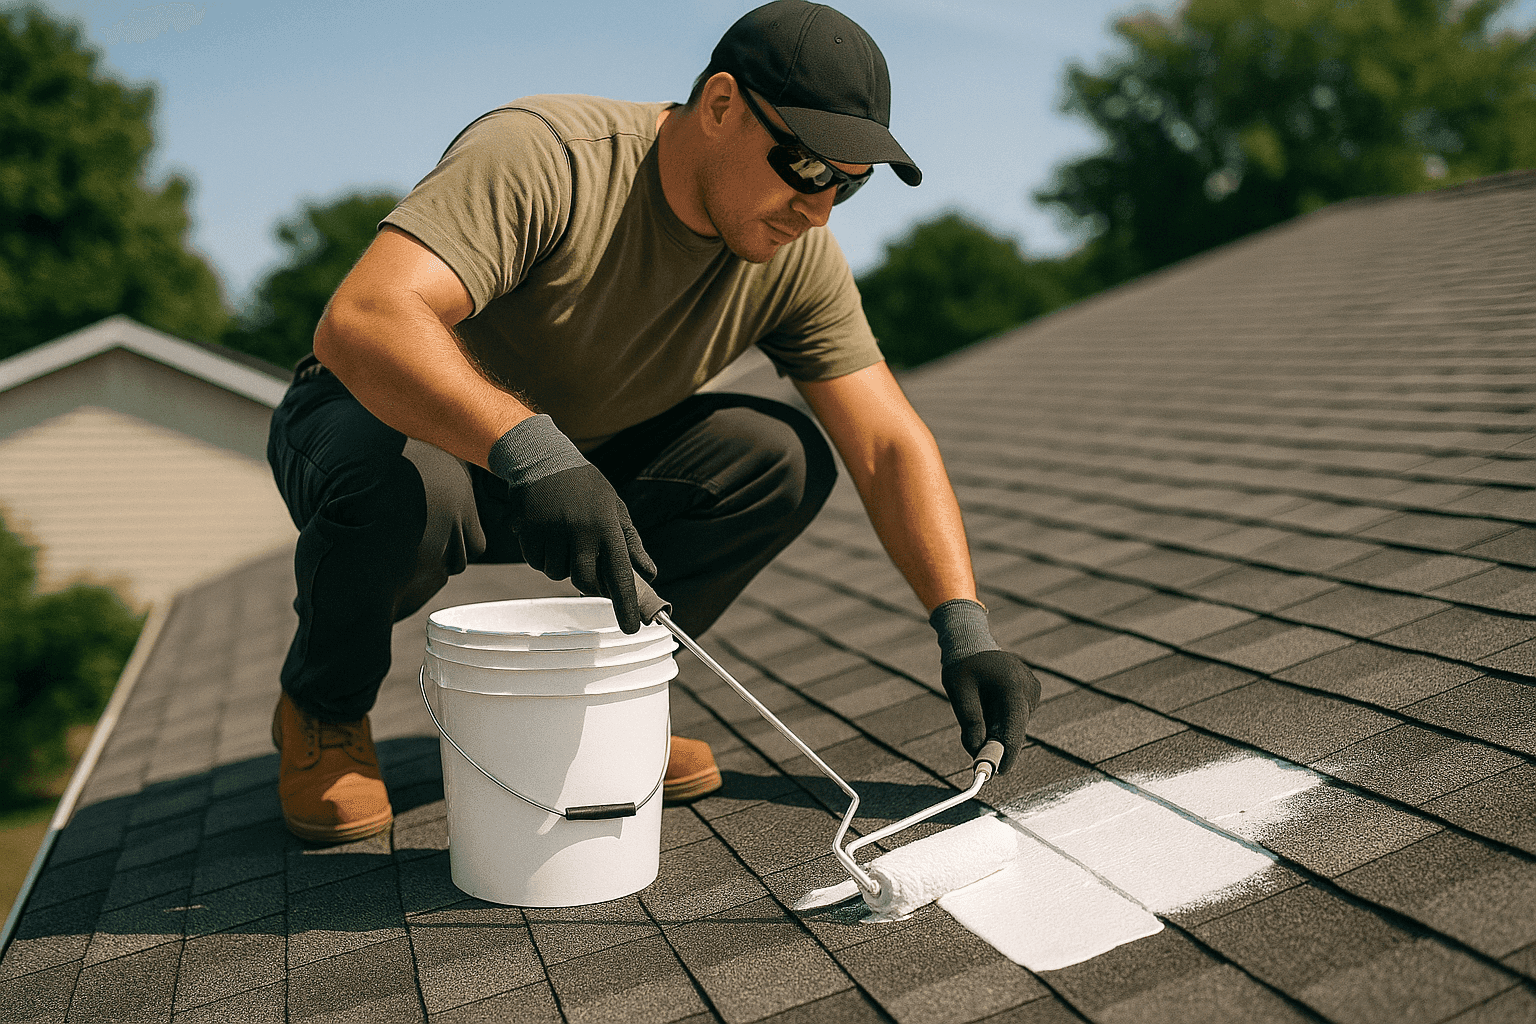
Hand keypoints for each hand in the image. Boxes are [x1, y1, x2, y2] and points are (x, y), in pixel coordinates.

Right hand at [505, 462, 655, 632]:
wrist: (542, 458)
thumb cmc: (586, 486)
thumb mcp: (615, 507)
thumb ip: (631, 542)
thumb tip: (650, 573)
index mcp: (607, 527)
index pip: (620, 575)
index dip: (626, 604)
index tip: (632, 627)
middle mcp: (581, 532)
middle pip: (584, 582)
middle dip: (586, 580)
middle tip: (585, 558)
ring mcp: (552, 532)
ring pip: (557, 573)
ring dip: (561, 563)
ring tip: (563, 534)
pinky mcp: (528, 531)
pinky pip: (536, 562)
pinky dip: (541, 555)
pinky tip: (545, 532)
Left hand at [940, 650, 1039, 773]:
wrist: (972, 641)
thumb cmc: (963, 666)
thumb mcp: (959, 693)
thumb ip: (970, 723)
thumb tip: (976, 752)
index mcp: (1012, 687)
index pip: (1014, 730)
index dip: (1005, 755)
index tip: (995, 773)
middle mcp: (1028, 689)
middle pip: (1015, 730)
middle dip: (997, 745)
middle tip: (977, 755)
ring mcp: (1033, 690)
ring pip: (1015, 725)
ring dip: (997, 729)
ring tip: (978, 706)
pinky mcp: (1032, 693)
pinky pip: (1016, 716)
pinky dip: (1001, 719)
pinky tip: (988, 701)